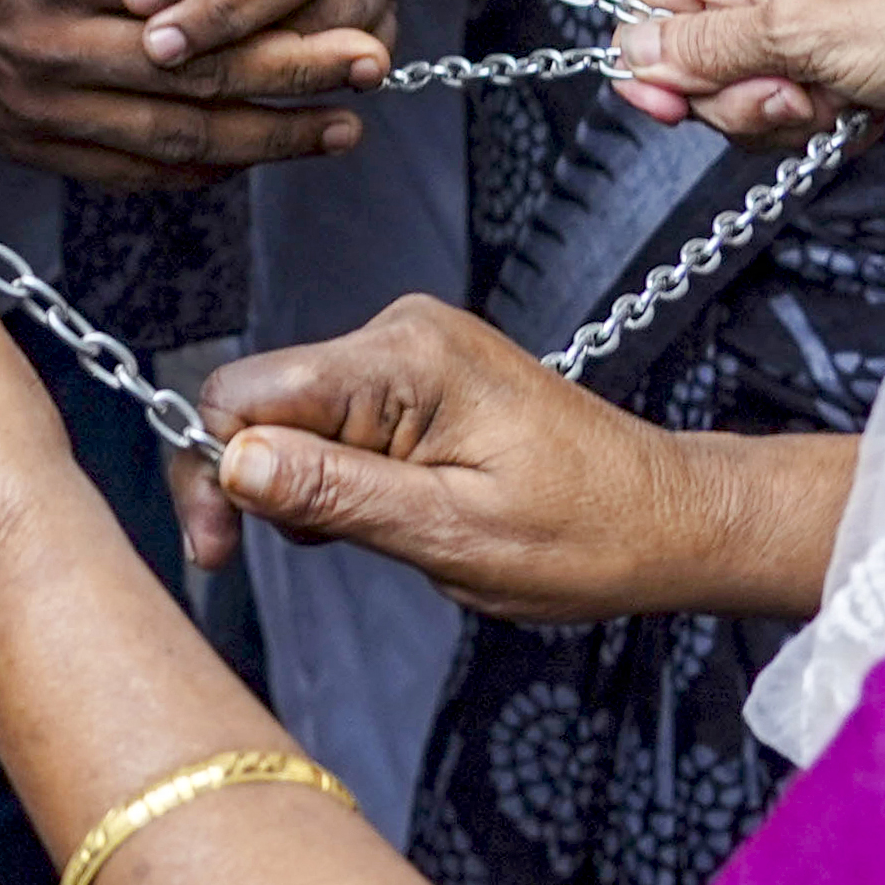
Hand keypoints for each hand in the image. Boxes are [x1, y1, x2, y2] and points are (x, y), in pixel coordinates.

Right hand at [0, 0, 382, 186]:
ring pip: (175, 142)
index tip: (349, 11)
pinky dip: (204, 167)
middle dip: (293, 80)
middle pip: (196, 80)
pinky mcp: (36, 148)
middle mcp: (52, 56)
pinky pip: (135, 172)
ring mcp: (43, 114)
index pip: (186, 3)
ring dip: (266, 138)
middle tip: (371, 70)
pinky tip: (261, 151)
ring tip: (341, 127)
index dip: (271, 15)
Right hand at [174, 296, 818, 623]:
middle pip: (261, 399)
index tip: (221, 546)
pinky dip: (337, 476)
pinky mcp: (418, 377)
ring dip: (303, 486)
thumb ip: (336, 493)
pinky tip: (384, 513)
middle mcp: (398, 332)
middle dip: (256, 482)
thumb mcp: (453, 535)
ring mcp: (409, 351)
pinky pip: (336, 420)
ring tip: (370, 537)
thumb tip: (231, 462)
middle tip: (288, 553)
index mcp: (405, 357)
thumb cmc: (588, 533)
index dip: (215, 469)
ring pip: (293, 415)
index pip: (247, 391)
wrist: (669, 520)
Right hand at [612, 0, 884, 177]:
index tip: (666, 101)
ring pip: (739, 112)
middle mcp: (771, 4)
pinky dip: (818, 138)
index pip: (655, 9)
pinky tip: (859, 118)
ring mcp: (805, 55)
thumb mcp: (798, 25)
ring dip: (782, 122)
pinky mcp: (838, 99)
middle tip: (793, 89)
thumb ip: (705, 43)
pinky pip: (788, 135)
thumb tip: (629, 50)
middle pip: (692, 74)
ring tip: (837, 100)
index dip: (651, 61)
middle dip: (735, 100)